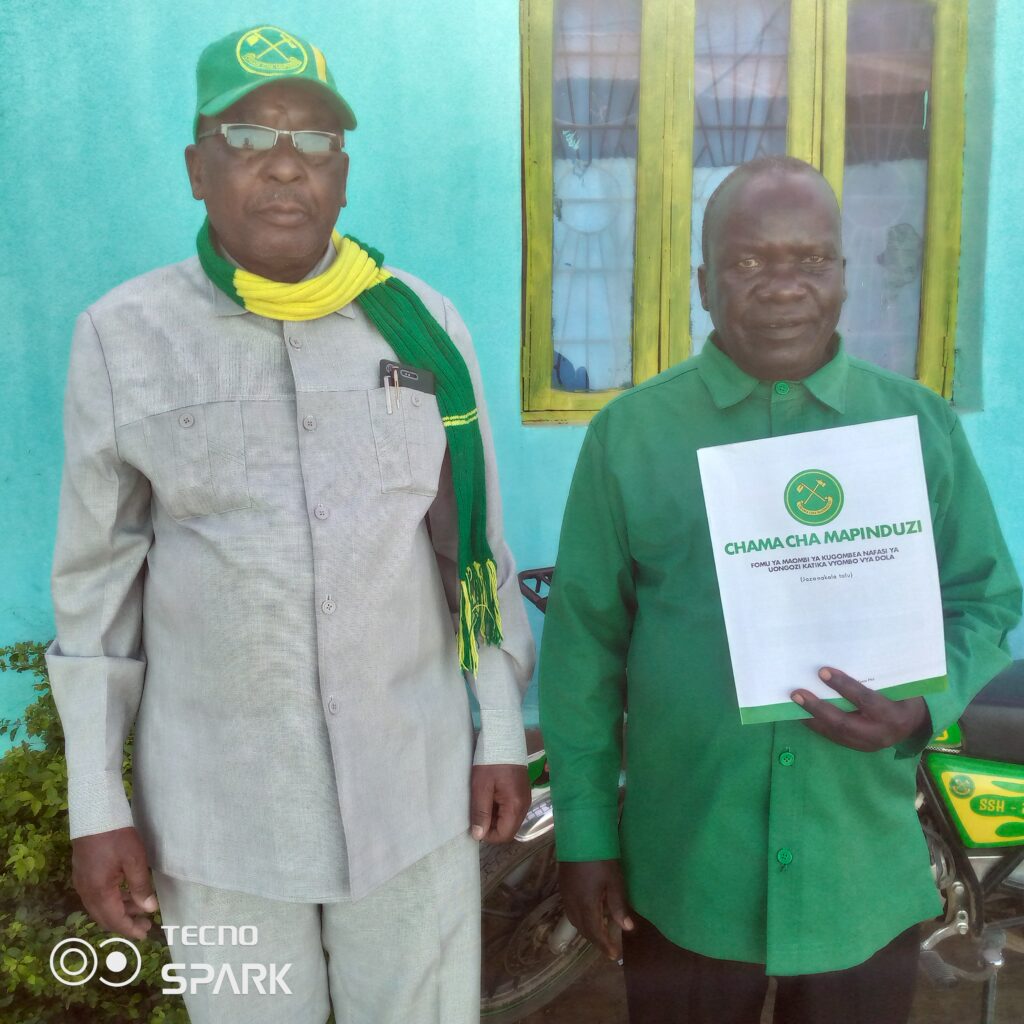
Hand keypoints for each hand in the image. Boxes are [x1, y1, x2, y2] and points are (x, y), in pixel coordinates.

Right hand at [71, 827, 158, 939]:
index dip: (129, 930)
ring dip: (119, 911)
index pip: (114, 920)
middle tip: (145, 924)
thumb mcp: (135, 860)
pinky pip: (96, 897)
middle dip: (125, 923)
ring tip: (140, 908)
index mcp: (99, 891)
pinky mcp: (82, 874)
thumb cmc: (117, 836)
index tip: (145, 934)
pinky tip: (125, 895)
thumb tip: (149, 910)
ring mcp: (82, 883)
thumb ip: (141, 887)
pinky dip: (111, 901)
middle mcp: (87, 892)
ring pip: (100, 908)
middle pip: (104, 917)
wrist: (94, 814)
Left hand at [470, 764, 530, 842]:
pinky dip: (499, 808)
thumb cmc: (491, 762)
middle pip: (508, 829)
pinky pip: (510, 809)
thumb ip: (480, 813)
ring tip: (481, 801)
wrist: (504, 737)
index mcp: (515, 806)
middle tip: (476, 810)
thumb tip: (479, 836)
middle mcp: (524, 806)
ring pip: (509, 819)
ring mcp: (524, 798)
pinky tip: (489, 795)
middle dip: (490, 826)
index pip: (504, 835)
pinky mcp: (521, 792)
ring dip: (494, 816)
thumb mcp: (481, 787)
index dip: (487, 835)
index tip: (475, 822)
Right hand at [559, 860, 634, 959]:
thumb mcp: (614, 880)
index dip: (604, 945)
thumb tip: (627, 928)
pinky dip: (580, 919)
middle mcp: (573, 903)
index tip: (614, 956)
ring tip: (599, 933)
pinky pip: (570, 911)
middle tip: (609, 946)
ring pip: (574, 920)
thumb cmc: (600, 857)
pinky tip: (588, 915)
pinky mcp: (563, 886)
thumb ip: (618, 906)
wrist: (579, 835)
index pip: (594, 932)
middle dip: (595, 940)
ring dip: (586, 931)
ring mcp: (566, 894)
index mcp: (586, 904)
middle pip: (583, 929)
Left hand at [791, 666, 930, 751]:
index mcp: (893, 715)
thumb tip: (844, 654)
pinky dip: (817, 725)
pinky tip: (802, 714)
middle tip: (797, 693)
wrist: (914, 724)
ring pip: (836, 733)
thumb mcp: (898, 686)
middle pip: (845, 723)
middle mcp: (880, 734)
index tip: (822, 672)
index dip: (844, 686)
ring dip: (812, 718)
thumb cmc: (904, 696)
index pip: (865, 700)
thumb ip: (878, 677)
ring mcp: (868, 744)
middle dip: (819, 708)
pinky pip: (835, 738)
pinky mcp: (858, 748)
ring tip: (794, 703)